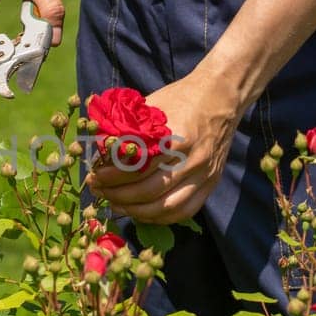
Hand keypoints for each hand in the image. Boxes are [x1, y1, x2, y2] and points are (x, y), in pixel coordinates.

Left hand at [87, 69, 241, 224]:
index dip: (112, 176)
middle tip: (100, 191)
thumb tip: (98, 150)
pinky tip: (140, 212)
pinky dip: (159, 217)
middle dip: (118, 195)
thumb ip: (127, 129)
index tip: (95, 176)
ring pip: (166, 207)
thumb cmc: (181, 99)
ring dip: (135, 211)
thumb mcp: (151, 106)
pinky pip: (184, 211)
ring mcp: (204, 174)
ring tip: (115, 204)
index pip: (137, 167)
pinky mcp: (211, 183)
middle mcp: (192, 159)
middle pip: (149, 190)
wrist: (221, 97)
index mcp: (175, 136)